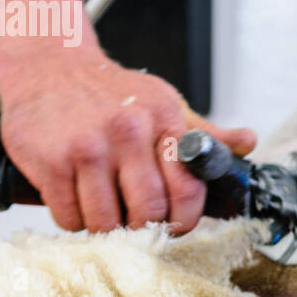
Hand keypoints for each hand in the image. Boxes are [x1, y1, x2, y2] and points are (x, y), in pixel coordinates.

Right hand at [0, 49, 255, 233]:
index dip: (184, 220)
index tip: (175, 225)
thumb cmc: (111, 94)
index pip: (187, 189)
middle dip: (144, 228)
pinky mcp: (50, 161)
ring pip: (105, 222)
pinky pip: (69, 218)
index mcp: (164, 120)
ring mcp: (88, 147)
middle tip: (136, 222)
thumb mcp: (163, 103)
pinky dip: (74, 219)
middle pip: (148, 213)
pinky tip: (77, 199)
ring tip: (105, 208)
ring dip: (106, 227)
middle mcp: (128, 132)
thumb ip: (206, 131)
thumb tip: (247, 142)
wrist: (49, 68)